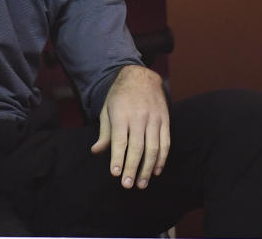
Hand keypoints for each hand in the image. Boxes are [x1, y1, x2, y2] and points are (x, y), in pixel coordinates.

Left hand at [91, 65, 169, 189]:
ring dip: (148, 168)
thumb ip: (104, 132)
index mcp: (122, 114)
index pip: (120, 140)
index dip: (118, 158)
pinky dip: (161, 158)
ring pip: (153, 147)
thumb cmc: (120, 95)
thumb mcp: (107, 109)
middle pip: (137, 147)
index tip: (115, 173)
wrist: (141, 76)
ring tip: (142, 183)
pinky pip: (165, 142)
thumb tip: (96, 151)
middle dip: (132, 168)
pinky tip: (156, 170)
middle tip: (127, 184)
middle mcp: (139, 117)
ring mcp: (154, 118)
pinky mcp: (165, 120)